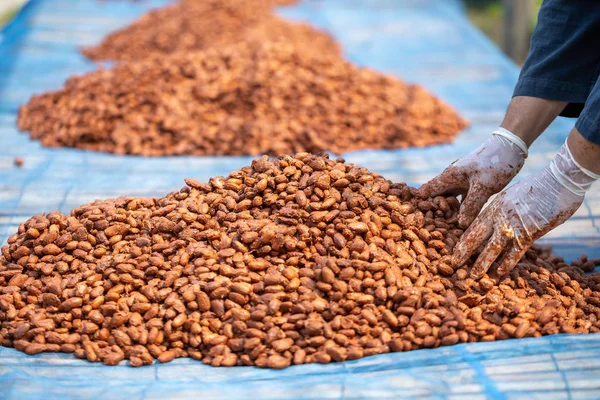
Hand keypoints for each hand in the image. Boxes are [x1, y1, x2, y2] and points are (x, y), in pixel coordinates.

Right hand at [419, 128, 527, 227]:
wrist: (510, 147)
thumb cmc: (495, 163)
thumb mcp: (483, 187)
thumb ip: (471, 206)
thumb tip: (460, 225)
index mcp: (449, 176)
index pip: (427, 191)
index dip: (420, 204)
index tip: (418, 219)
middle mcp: (452, 178)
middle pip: (436, 197)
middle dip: (434, 212)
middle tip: (434, 230)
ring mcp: (461, 181)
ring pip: (449, 199)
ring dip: (448, 211)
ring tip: (448, 228)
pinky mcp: (472, 184)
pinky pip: (462, 199)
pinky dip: (461, 208)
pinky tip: (464, 219)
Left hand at [453, 140, 599, 278]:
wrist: (558, 181)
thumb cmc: (538, 187)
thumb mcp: (512, 196)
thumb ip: (503, 210)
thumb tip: (498, 221)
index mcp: (494, 206)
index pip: (473, 225)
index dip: (462, 239)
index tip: (454, 250)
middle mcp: (499, 216)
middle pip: (475, 236)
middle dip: (463, 252)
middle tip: (453, 265)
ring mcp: (512, 225)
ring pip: (492, 248)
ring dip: (482, 263)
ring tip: (473, 276)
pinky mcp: (529, 233)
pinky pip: (514, 252)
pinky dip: (506, 264)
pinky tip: (499, 273)